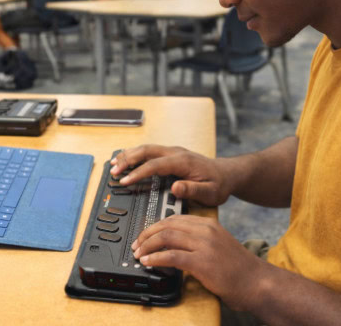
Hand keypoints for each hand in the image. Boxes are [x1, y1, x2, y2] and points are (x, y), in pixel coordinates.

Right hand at [109, 145, 231, 206]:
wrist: (227, 174)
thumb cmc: (219, 184)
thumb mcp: (210, 192)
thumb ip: (193, 190)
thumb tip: (175, 187)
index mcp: (183, 161)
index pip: (155, 165)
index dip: (138, 172)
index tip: (125, 181)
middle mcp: (175, 152)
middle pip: (146, 151)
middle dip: (127, 160)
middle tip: (113, 171)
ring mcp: (172, 151)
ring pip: (145, 148)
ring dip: (128, 155)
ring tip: (113, 164)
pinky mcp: (170, 154)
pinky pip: (149, 151)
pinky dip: (134, 154)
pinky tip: (125, 159)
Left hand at [132, 215, 268, 310]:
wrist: (257, 282)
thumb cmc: (237, 268)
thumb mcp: (217, 245)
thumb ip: (196, 240)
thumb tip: (170, 245)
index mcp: (208, 224)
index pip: (173, 219)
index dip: (154, 227)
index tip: (144, 236)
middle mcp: (205, 230)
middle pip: (166, 225)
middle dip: (146, 235)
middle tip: (136, 245)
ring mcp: (204, 245)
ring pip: (166, 237)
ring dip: (147, 246)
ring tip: (139, 254)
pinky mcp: (202, 262)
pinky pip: (171, 256)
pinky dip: (155, 258)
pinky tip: (148, 262)